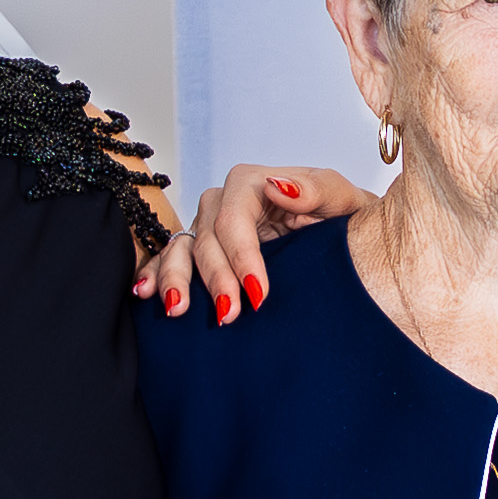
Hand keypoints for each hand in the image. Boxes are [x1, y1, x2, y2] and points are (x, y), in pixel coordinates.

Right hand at [138, 163, 371, 323]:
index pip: (234, 216)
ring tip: (177, 309)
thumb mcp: (344, 199)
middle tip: (229, 315)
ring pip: (182, 248)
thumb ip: (316, 189)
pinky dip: (156, 275)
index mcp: (255, 183)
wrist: (351, 240)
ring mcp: (212, 227)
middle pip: (206, 236)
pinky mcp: (207, 251)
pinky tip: (146, 295)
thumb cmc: (347, 217)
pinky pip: (174, 259)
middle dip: (215, 277)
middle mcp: (227, 202)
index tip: (258, 292)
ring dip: (176, 278)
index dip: (240, 254)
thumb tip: (278, 185)